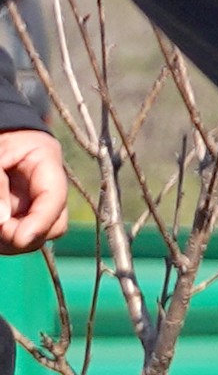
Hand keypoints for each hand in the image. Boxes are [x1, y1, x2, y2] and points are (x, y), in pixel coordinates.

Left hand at [0, 130, 60, 253]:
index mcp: (47, 165)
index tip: (20, 238)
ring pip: (40, 235)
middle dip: (27, 236)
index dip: (41, 222)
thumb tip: (2, 219)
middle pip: (54, 225)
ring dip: (16, 242)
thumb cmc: (0, 138)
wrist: (2, 133)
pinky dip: (7, 241)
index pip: (55, 198)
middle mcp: (49, 190)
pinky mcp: (24, 213)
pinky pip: (22, 235)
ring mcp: (37, 204)